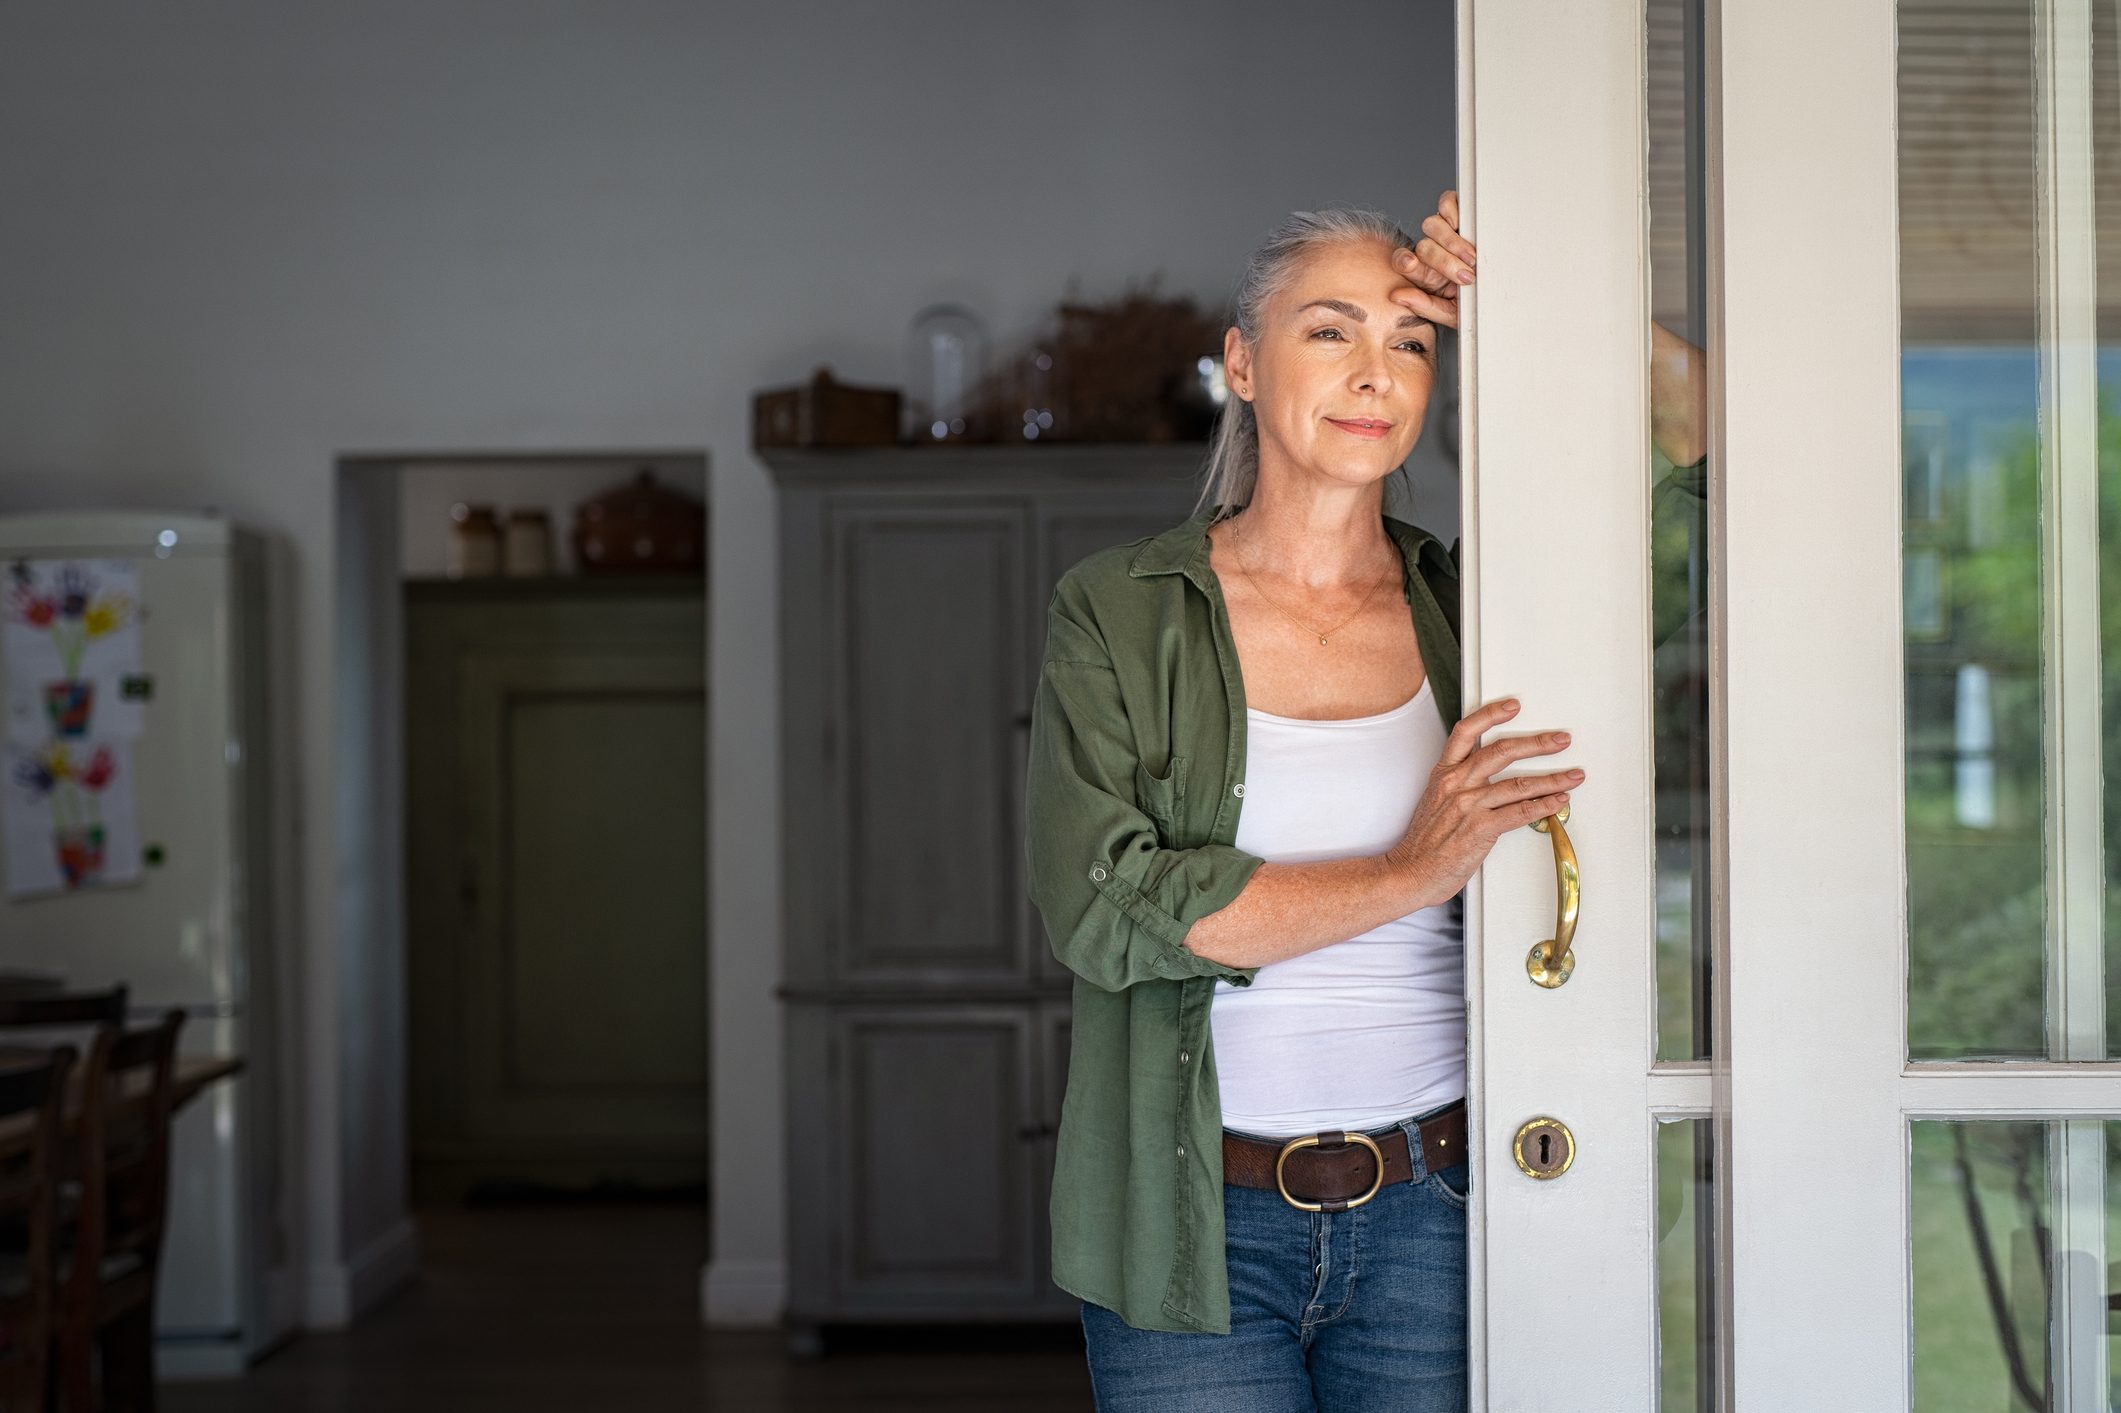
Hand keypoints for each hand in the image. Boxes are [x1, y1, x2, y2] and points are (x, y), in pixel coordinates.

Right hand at [1386, 696, 1580, 908]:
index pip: (1466, 731)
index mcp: (1444, 774)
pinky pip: (1521, 812)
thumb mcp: (1436, 802)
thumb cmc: (1425, 843)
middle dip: (1537, 743)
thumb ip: (1460, 785)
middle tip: (1560, 739)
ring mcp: (1469, 805)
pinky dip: (1545, 806)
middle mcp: (1457, 784)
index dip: (1491, 714)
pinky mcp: (1482, 828)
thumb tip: (1491, 779)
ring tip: (1573, 776)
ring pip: (1520, 784)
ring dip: (1553, 779)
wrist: (1411, 871)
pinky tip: (1558, 802)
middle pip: (1502, 751)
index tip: (1513, 706)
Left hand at [1389, 188, 1477, 328]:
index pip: (1404, 262)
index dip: (1405, 260)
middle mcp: (1433, 251)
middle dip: (1443, 261)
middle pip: (1422, 246)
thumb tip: (1398, 296)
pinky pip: (1446, 203)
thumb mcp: (1453, 313)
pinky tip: (1464, 228)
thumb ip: (1425, 306)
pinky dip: (1453, 212)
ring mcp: (1446, 231)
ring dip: (1451, 242)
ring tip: (1471, 257)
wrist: (1502, 293)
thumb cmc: (1478, 301)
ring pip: (1432, 225)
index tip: (1411, 264)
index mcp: (1426, 273)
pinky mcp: (1459, 213)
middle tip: (1465, 275)